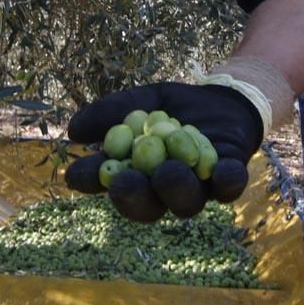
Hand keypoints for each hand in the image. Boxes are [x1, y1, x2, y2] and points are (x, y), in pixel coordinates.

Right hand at [65, 82, 263, 221]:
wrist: (218, 99)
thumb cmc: (170, 108)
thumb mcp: (139, 102)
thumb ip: (111, 112)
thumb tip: (74, 130)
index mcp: (137, 176)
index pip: (109, 183)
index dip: (92, 181)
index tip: (77, 174)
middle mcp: (164, 192)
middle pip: (147, 205)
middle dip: (133, 196)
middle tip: (124, 181)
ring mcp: (198, 189)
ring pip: (186, 202)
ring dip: (176, 189)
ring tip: (167, 171)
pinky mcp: (229, 179)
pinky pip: (229, 186)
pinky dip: (227, 180)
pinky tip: (223, 171)